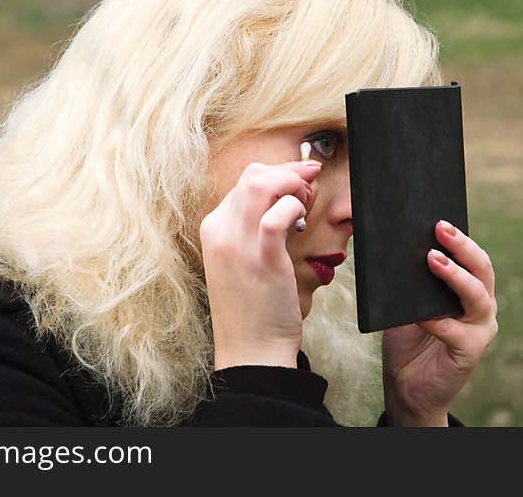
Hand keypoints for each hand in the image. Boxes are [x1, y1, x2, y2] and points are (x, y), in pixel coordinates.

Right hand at [200, 160, 319, 369]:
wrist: (250, 349)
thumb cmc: (253, 305)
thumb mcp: (243, 259)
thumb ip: (256, 227)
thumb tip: (287, 197)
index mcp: (213, 228)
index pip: (244, 181)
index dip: (278, 175)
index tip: (300, 183)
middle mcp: (221, 231)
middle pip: (253, 175)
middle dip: (288, 172)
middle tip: (309, 186)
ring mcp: (237, 246)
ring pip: (260, 185)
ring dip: (291, 184)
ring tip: (304, 203)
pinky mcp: (262, 261)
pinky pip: (276, 216)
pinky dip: (293, 208)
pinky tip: (300, 224)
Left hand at [381, 220, 497, 425]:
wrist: (407, 385)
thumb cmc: (407, 338)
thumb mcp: (405, 302)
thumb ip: (408, 280)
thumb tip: (395, 245)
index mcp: (468, 287)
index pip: (470, 255)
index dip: (458, 235)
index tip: (438, 215)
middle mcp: (481, 304)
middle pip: (481, 268)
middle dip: (462, 246)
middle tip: (439, 227)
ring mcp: (479, 329)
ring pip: (477, 295)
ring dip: (455, 276)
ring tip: (433, 259)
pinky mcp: (470, 352)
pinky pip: (457, 332)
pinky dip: (438, 321)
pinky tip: (421, 313)